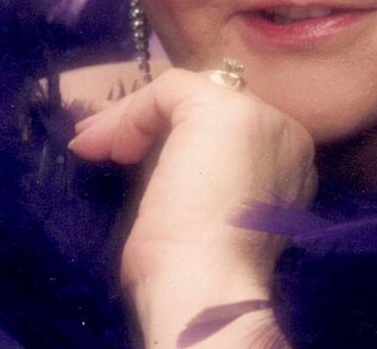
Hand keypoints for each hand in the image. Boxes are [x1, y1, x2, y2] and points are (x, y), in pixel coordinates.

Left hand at [68, 67, 315, 343]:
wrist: (207, 288)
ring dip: (129, 117)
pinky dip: (133, 113)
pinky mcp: (224, 106)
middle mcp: (282, 131)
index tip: (122, 158)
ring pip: (184, 94)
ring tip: (88, 145)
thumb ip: (195, 174)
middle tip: (97, 142)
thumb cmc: (197, 270)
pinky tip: (113, 149)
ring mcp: (258, 114)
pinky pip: (169, 88)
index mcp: (287, 163)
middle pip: (203, 107)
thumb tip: (150, 154)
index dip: (169, 139)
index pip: (222, 130)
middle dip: (144, 121)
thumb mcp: (201, 212)